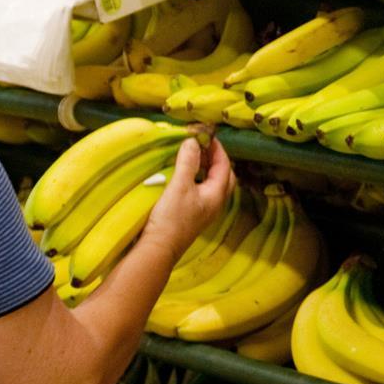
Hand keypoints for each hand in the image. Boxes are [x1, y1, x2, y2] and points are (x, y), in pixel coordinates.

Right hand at [142, 136, 233, 256]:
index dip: (217, 149)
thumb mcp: (179, 186)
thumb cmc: (171, 218)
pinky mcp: (193, 214)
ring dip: (205, 168)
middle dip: (215, 159)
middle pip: (223, 176)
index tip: (206, 135)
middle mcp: (215, 203)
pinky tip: (184, 175)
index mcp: (217, 195)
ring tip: (192, 156)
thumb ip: (187, 162)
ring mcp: (205, 210)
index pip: (225, 166)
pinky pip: (201, 190)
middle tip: (202, 145)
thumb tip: (193, 141)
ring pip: (212, 183)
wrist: (159, 248)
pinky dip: (197, 178)